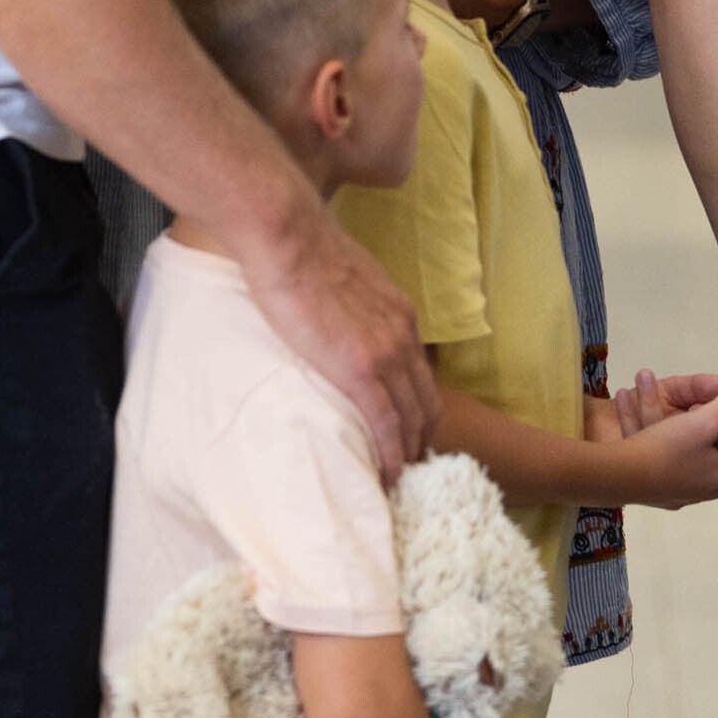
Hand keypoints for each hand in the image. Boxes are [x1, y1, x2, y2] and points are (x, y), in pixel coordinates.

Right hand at [241, 213, 439, 473]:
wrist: (290, 238)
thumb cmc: (305, 250)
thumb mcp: (349, 277)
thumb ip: (355, 303)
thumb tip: (339, 315)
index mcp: (400, 314)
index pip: (421, 374)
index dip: (419, 408)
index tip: (411, 432)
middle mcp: (403, 336)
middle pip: (426, 401)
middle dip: (422, 438)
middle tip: (410, 467)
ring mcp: (386, 354)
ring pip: (412, 418)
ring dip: (409, 453)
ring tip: (400, 480)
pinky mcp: (359, 369)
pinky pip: (385, 424)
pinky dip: (391, 454)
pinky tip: (387, 476)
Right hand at [610, 379, 717, 506]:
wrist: (618, 476)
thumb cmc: (667, 448)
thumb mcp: (704, 420)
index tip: (717, 402)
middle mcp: (712, 487)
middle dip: (711, 418)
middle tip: (692, 405)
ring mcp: (686, 493)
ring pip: (696, 450)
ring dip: (687, 426)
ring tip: (671, 409)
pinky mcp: (663, 493)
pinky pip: (675, 461)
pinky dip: (669, 442)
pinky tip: (654, 431)